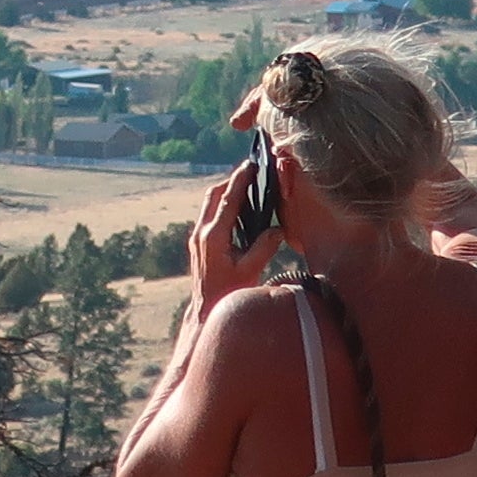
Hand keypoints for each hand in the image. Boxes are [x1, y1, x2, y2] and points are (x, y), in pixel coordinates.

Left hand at [188, 158, 273, 302]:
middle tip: (252, 172)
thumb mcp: (250, 270)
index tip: (252, 164)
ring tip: (248, 186)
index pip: (228, 199)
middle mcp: (202, 233)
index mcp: (214, 236)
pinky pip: (211, 215)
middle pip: (214, 195)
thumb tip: (278, 229)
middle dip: (232, 180)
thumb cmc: (228, 295)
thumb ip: (265, 247)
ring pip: (210, 203)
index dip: (240, 179)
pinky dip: (224, 206)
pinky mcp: (199, 243)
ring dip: (227, 192)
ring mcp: (198, 237)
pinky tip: (240, 211)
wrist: (205, 313)